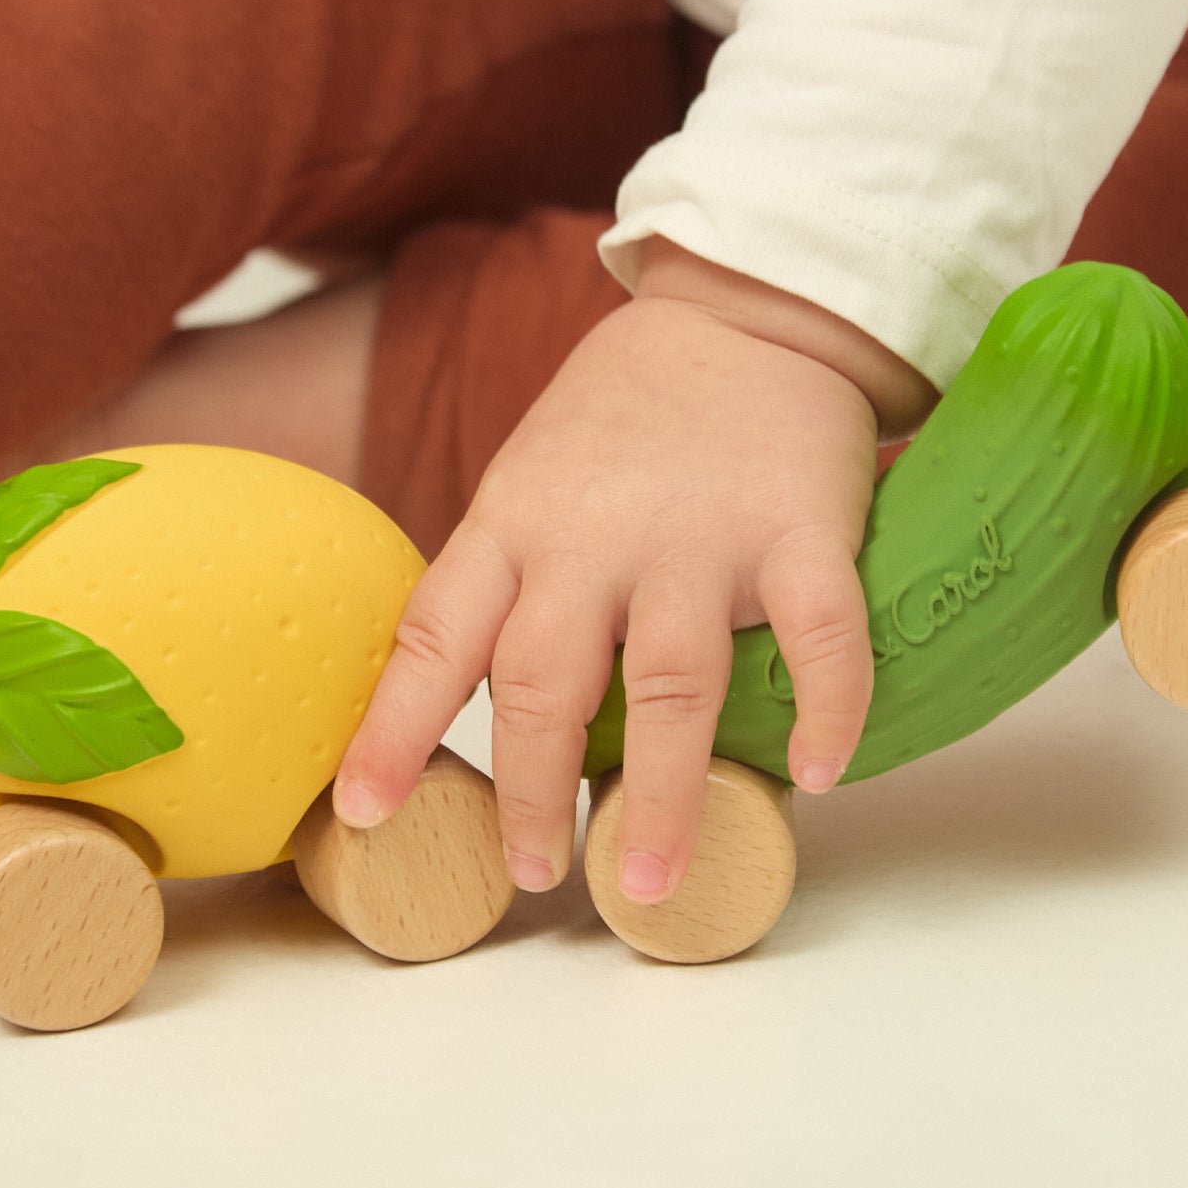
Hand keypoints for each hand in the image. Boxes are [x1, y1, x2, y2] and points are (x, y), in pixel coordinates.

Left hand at [332, 240, 936, 902]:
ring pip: (668, 686)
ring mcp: (699, 537)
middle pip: (541, 681)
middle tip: (530, 873)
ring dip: (661, 794)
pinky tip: (813, 775)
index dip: (394, 729)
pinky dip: (823, 711)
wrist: (747, 308)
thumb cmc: (629, 416)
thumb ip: (511, 581)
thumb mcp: (533, 478)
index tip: (364, 812)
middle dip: (526, 791)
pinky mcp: (799, 531)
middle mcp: (592, 537)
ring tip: (650, 880)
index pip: (435, 635)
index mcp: (513, 521)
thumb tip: (483, 712)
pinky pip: (816, 637)